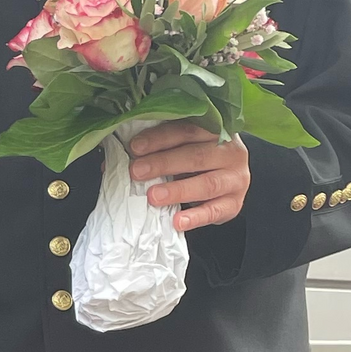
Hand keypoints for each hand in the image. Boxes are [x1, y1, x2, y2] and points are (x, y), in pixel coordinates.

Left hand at [127, 120, 251, 230]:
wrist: (229, 180)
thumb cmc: (197, 161)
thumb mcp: (181, 149)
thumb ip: (157, 150)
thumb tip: (114, 159)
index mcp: (215, 131)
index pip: (187, 130)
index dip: (160, 138)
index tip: (134, 147)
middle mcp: (230, 152)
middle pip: (196, 156)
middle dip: (164, 163)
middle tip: (137, 171)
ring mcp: (236, 178)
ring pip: (207, 183)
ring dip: (177, 190)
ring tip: (152, 197)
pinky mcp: (235, 203)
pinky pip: (215, 211)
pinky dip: (195, 218)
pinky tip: (177, 221)